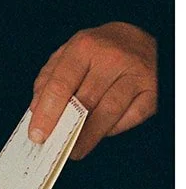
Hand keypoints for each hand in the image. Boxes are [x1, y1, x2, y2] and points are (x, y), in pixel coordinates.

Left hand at [29, 22, 156, 159]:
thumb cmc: (103, 48)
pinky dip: (114, 129)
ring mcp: (134, 75)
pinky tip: (103, 132)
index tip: (37, 133)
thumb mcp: (73, 51)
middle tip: (56, 146)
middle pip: (85, 102)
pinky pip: (131, 118)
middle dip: (67, 128)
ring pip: (108, 113)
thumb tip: (36, 109)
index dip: (47, 111)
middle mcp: (111, 58)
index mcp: (85, 45)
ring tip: (76, 149)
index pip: (61, 83)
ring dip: (89, 136)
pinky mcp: (152, 92)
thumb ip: (51, 76)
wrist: (142, 39)